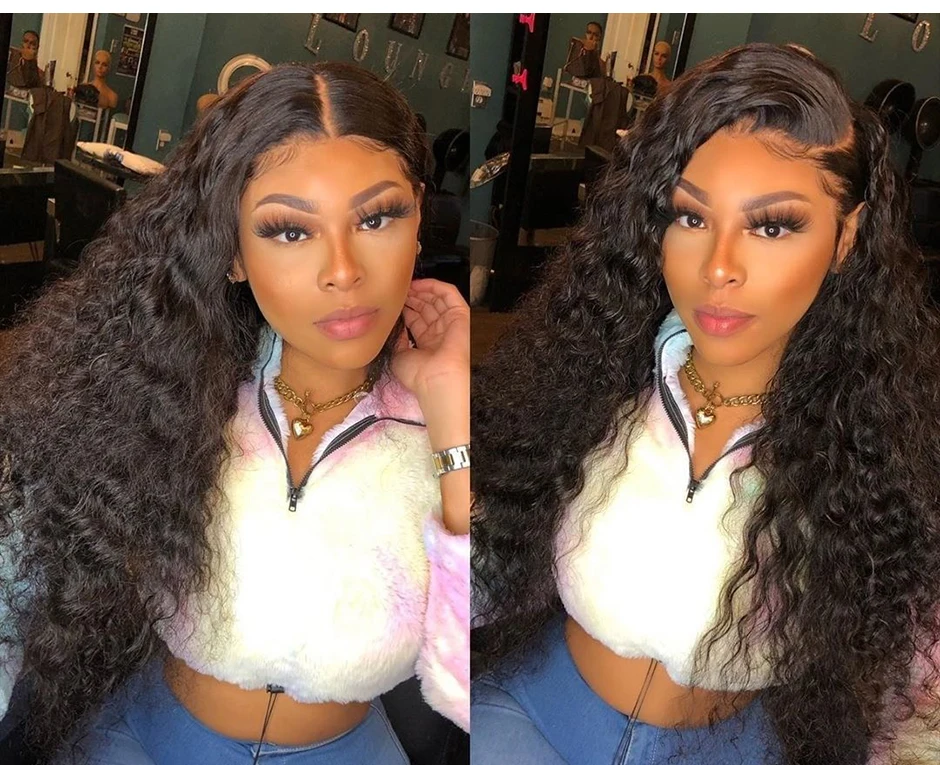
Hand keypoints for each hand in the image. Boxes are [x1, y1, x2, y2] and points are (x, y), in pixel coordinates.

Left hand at [394, 279, 469, 402]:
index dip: (405, 308)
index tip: (393, 301)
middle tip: (399, 292)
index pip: (416, 320)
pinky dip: (436, 286)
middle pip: (426, 308)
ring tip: (408, 286)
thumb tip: (394, 323)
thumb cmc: (418, 374)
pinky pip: (450, 295)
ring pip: (438, 300)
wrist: (436, 379)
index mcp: (426, 346)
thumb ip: (396, 337)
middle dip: (413, 298)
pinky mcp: (460, 316)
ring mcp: (450, 325)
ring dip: (423, 290)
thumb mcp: (397, 355)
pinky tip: (421, 284)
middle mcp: (439, 334)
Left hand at [396, 279, 469, 535]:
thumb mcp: (427, 459)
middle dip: (407, 307)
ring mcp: (454, 342)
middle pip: (424, 320)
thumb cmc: (448, 438)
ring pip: (435, 308)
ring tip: (402, 289)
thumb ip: (432, 478)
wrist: (461, 428)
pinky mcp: (461, 330)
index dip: (403, 326)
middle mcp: (446, 357)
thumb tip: (442, 526)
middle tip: (390, 299)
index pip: (417, 342)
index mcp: (435, 375)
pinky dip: (435, 292)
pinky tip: (418, 289)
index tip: (386, 322)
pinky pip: (450, 302)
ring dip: (418, 296)